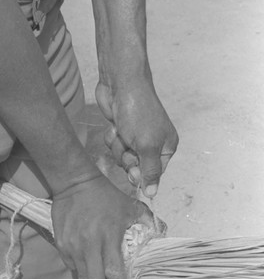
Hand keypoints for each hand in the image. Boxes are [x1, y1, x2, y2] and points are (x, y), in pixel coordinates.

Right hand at [51, 175, 153, 278]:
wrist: (75, 182)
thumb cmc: (106, 195)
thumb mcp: (131, 206)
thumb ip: (148, 221)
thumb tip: (161, 233)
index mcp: (108, 237)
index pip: (114, 272)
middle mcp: (88, 245)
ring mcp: (72, 245)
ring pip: (83, 275)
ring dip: (94, 277)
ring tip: (101, 272)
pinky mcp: (61, 243)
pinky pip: (71, 264)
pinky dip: (81, 266)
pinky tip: (87, 259)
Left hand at [96, 81, 178, 196]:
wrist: (121, 84)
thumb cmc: (138, 113)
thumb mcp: (147, 146)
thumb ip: (150, 172)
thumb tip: (153, 194)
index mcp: (166, 147)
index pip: (154, 174)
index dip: (140, 174)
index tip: (133, 168)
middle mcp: (153, 143)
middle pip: (135, 168)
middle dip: (127, 158)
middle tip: (127, 146)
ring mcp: (136, 137)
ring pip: (122, 157)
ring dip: (118, 147)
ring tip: (122, 131)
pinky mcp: (122, 130)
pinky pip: (114, 146)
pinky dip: (112, 138)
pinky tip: (115, 126)